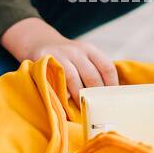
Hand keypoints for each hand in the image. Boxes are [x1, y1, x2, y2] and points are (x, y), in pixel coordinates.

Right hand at [0, 17, 117, 103]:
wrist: (42, 42)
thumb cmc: (68, 58)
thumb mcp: (83, 58)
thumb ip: (94, 72)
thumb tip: (108, 99)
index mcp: (90, 50)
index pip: (107, 68)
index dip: (111, 85)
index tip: (111, 100)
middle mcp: (77, 51)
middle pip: (91, 76)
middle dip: (95, 95)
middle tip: (98, 110)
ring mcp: (60, 55)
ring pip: (73, 78)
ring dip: (78, 96)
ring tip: (83, 109)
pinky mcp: (45, 61)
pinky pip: (55, 79)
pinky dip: (61, 91)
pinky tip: (66, 101)